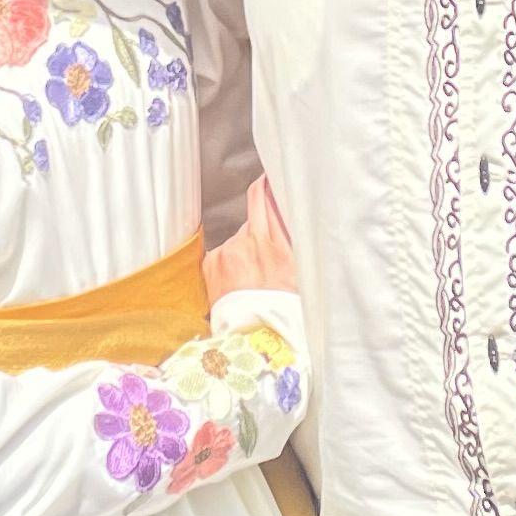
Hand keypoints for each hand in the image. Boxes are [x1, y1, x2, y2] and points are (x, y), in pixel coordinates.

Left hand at [207, 181, 297, 300]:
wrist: (255, 339)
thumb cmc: (284, 311)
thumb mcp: (303, 274)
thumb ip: (297, 244)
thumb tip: (296, 219)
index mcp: (279, 246)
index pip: (271, 198)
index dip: (272, 182)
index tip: (273, 176)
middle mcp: (252, 243)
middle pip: (256, 201)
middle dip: (262, 196)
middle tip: (267, 193)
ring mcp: (229, 251)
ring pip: (241, 232)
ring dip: (248, 242)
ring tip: (256, 270)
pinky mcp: (212, 262)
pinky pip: (224, 250)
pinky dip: (232, 259)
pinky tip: (240, 279)